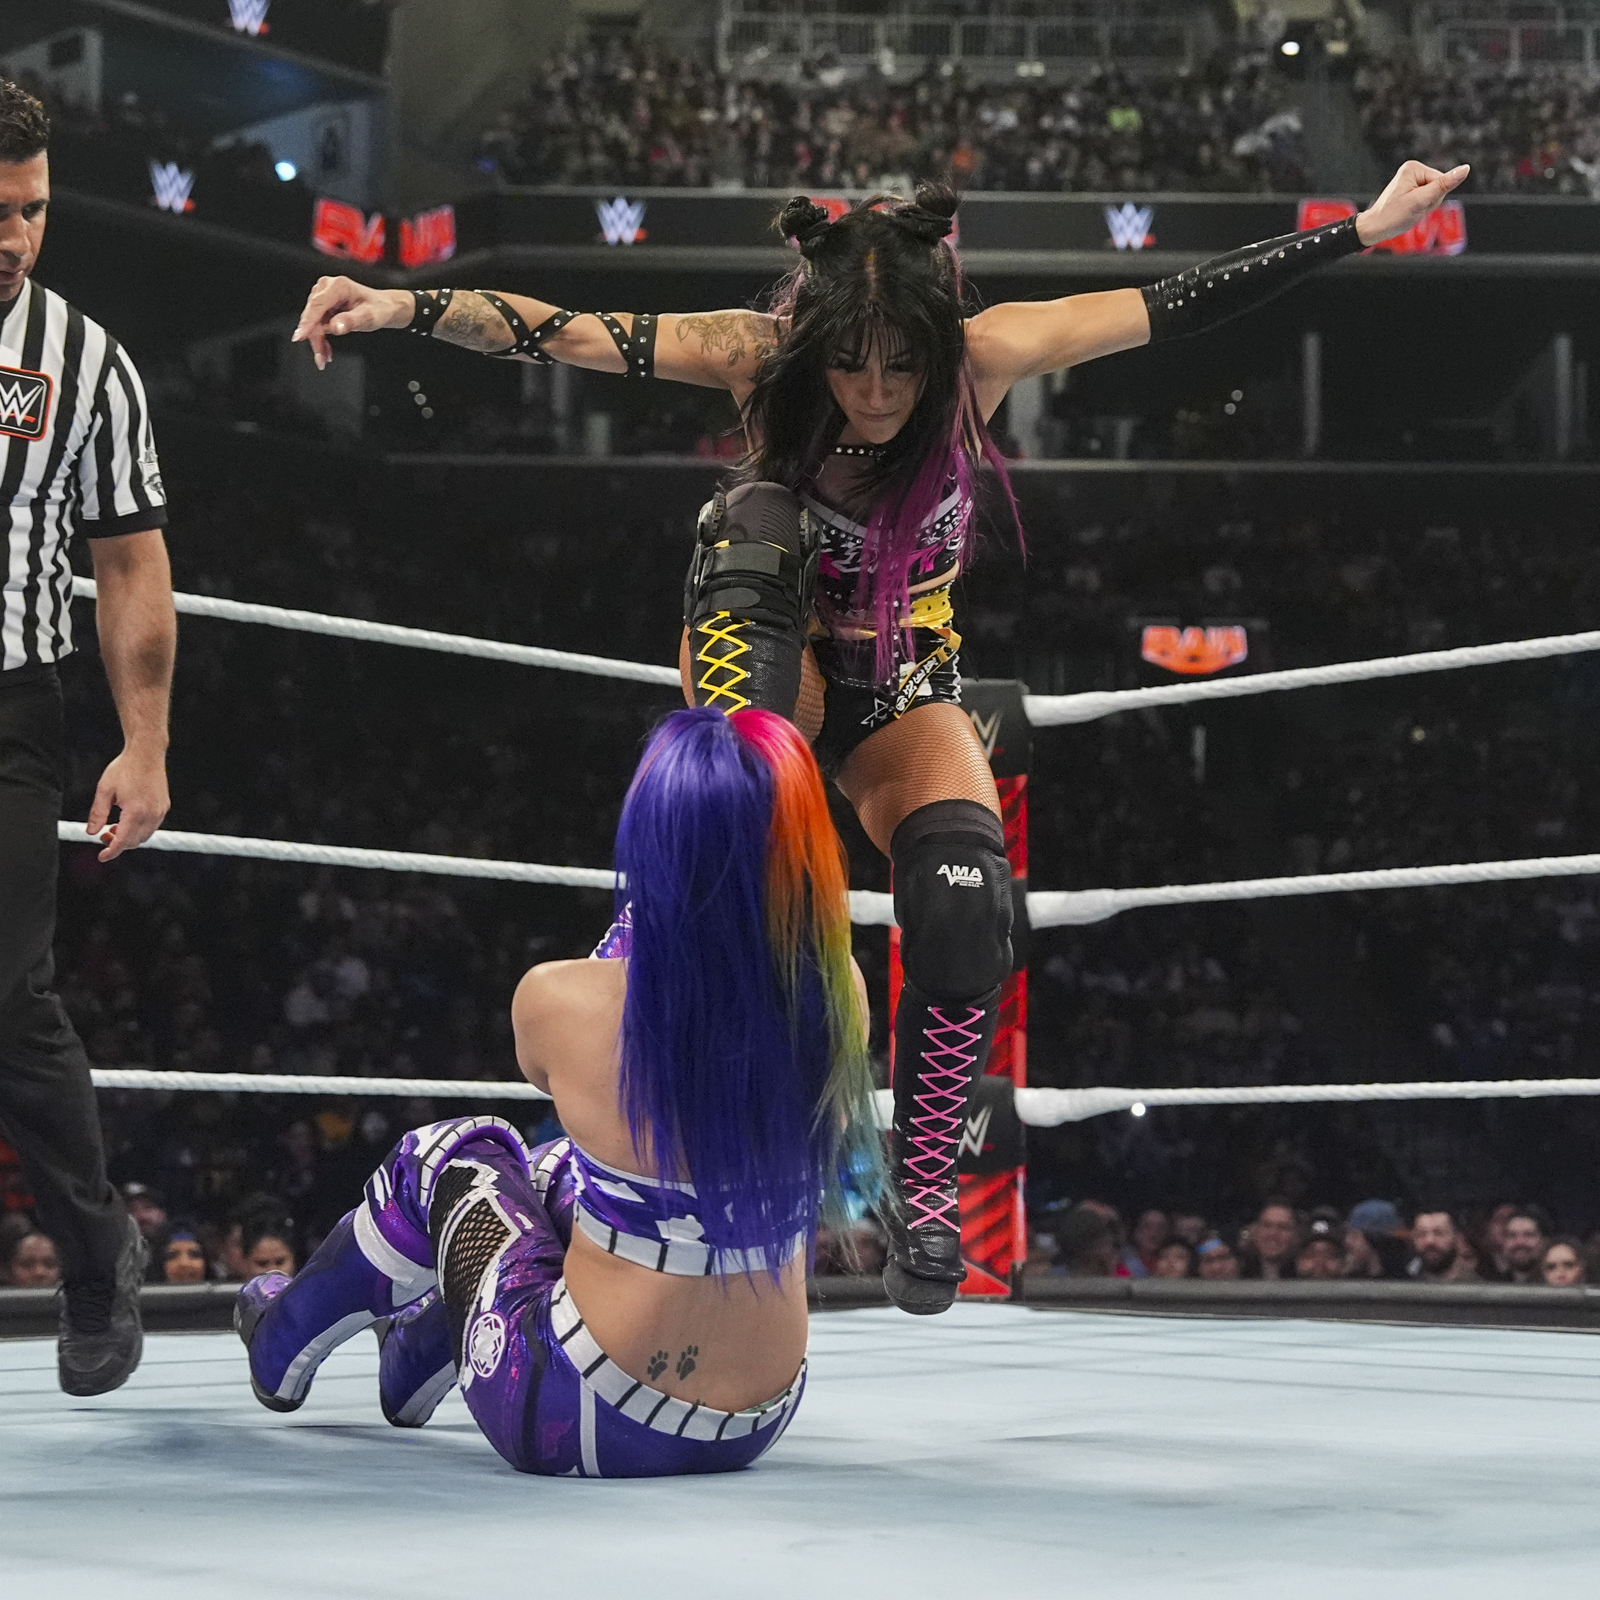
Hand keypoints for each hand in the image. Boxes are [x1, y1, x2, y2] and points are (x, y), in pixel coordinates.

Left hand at [87, 747, 169, 862]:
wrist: (147, 753)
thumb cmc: (124, 768)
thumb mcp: (104, 790)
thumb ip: (97, 813)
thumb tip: (90, 832)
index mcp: (135, 812)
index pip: (123, 841)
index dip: (111, 852)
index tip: (101, 857)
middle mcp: (151, 814)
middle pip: (135, 842)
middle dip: (118, 844)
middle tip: (103, 836)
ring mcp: (160, 811)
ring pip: (145, 836)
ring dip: (129, 837)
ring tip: (114, 827)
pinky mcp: (164, 806)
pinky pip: (152, 826)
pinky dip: (139, 830)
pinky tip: (127, 820)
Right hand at [292, 277, 411, 369]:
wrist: (383, 307)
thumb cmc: (378, 309)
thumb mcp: (369, 317)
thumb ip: (351, 321)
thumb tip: (335, 327)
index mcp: (338, 286)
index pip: (318, 304)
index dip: (308, 321)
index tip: (300, 336)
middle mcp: (327, 287)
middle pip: (313, 315)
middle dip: (316, 338)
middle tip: (321, 359)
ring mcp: (323, 296)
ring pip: (313, 322)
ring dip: (318, 341)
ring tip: (325, 358)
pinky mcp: (323, 306)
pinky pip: (317, 324)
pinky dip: (321, 338)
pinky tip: (327, 351)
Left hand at [1356, 161, 1469, 246]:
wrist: (1374, 228)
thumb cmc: (1393, 216)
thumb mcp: (1421, 201)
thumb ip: (1444, 185)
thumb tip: (1465, 169)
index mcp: (1414, 168)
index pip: (1441, 181)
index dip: (1433, 198)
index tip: (1415, 205)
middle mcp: (1413, 170)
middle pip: (1439, 186)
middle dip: (1429, 202)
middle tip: (1412, 210)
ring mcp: (1412, 179)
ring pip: (1434, 194)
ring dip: (1426, 206)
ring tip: (1410, 211)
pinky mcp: (1412, 188)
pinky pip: (1427, 198)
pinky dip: (1422, 207)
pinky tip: (1410, 210)